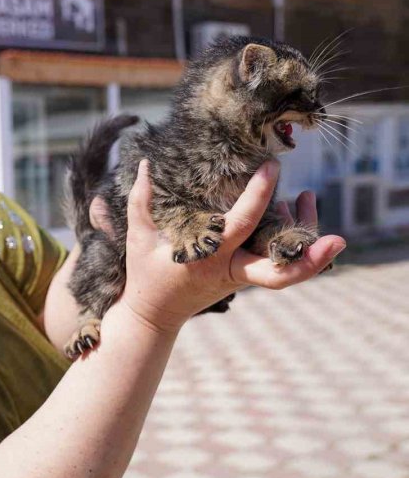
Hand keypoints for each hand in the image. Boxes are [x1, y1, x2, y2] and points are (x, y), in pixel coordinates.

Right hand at [116, 160, 346, 331]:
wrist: (156, 313)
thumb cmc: (146, 273)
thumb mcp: (138, 236)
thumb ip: (140, 200)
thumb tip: (146, 164)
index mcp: (209, 257)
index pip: (242, 223)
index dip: (259, 194)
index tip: (271, 166)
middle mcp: (232, 271)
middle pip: (281, 274)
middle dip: (311, 260)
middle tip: (339, 239)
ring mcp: (243, 278)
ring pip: (287, 271)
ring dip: (309, 244)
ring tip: (309, 198)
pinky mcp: (246, 278)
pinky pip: (278, 265)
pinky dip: (292, 244)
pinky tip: (291, 212)